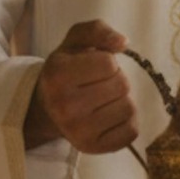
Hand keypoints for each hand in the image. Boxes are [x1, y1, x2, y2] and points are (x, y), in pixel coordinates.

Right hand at [23, 20, 137, 155]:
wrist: (48, 108)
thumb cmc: (67, 70)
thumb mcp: (75, 41)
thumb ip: (98, 30)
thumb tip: (122, 42)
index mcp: (57, 75)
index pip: (109, 64)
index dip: (107, 62)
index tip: (93, 67)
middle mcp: (64, 106)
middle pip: (121, 85)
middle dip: (116, 80)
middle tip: (99, 84)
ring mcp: (77, 131)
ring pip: (128, 108)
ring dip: (122, 100)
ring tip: (104, 100)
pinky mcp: (91, 148)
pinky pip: (131, 131)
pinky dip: (126, 121)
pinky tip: (109, 116)